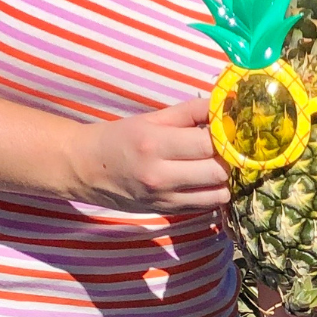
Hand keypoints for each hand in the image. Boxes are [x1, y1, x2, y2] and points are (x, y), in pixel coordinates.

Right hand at [75, 97, 229, 212]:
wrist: (86, 169)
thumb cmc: (120, 137)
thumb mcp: (153, 118)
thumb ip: (191, 111)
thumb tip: (227, 104)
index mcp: (155, 144)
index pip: (208, 143)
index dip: (227, 136)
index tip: (231, 128)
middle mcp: (160, 175)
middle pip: (218, 172)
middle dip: (228, 158)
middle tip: (227, 147)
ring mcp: (164, 198)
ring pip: (218, 194)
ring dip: (224, 179)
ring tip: (216, 164)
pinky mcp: (167, 212)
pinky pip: (205, 206)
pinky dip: (212, 193)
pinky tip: (205, 179)